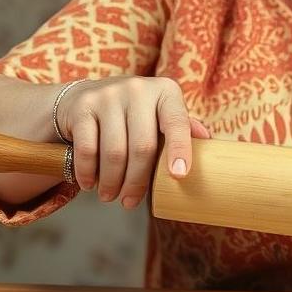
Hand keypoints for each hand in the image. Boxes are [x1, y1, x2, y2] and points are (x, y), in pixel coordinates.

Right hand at [55, 76, 208, 208]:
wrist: (87, 96)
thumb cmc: (135, 114)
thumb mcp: (161, 113)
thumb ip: (182, 127)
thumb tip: (208, 141)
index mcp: (165, 91)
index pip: (177, 122)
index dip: (180, 149)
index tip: (179, 175)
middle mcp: (138, 89)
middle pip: (142, 146)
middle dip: (136, 182)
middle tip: (129, 202)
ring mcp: (108, 95)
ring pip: (114, 152)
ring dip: (111, 182)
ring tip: (110, 196)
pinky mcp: (83, 107)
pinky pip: (87, 149)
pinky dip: (88, 173)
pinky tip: (90, 183)